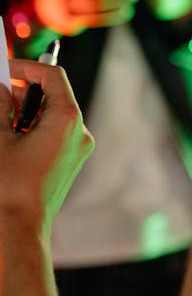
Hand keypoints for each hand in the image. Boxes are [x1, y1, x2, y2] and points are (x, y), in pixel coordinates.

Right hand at [1, 60, 93, 233]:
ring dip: (28, 111)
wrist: (19, 228)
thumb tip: (1, 88)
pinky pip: (56, 133)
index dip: (27, 67)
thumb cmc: (8, 184)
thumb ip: (0, 105)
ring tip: (3, 120)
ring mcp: (79, 148)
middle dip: (25, 91)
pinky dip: (36, 128)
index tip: (5, 69)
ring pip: (54, 115)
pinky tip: (14, 138)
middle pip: (55, 95)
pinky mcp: (72, 162)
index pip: (53, 75)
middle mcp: (80, 131)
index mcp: (66, 119)